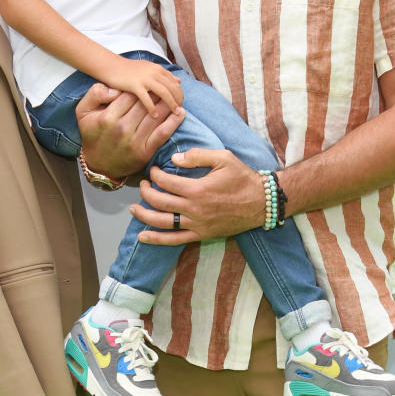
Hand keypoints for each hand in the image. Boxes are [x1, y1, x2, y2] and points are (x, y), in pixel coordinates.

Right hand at [76, 84, 182, 179]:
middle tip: (165, 85)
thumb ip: (95, 94)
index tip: (147, 81)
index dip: (140, 86)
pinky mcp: (145, 152)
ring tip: (175, 95)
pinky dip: (173, 122)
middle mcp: (122, 129)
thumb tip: (114, 89)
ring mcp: (135, 141)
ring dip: (168, 104)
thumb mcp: (83, 112)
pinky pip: (162, 134)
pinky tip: (180, 113)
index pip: (129, 95)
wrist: (99, 165)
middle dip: (156, 93)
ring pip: (156, 117)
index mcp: (108, 117)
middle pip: (144, 104)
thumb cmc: (92, 135)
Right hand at [105, 56, 183, 115]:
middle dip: (179, 99)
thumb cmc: (129, 70)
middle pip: (172, 87)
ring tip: (175, 113)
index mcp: (158, 69)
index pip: (174, 82)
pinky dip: (152, 107)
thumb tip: (178, 81)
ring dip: (171, 103)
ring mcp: (144, 78)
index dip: (180, 93)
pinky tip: (155, 116)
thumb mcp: (150, 68)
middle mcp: (154, 72)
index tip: (182, 104)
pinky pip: (146, 98)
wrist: (111, 66)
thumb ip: (164, 75)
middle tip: (181, 111)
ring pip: (164, 92)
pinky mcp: (134, 85)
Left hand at [130, 148, 264, 243]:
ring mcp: (197, 224)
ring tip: (133, 209)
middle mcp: (194, 208)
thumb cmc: (243, 178)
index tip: (153, 170)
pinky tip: (143, 237)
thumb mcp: (223, 158)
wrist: (261, 202)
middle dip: (146, 192)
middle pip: (160, 202)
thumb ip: (197, 156)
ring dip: (144, 216)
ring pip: (163, 222)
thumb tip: (174, 158)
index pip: (166, 182)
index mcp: (198, 188)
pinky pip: (175, 240)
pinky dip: (157, 239)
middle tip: (143, 185)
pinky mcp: (201, 235)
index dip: (155, 174)